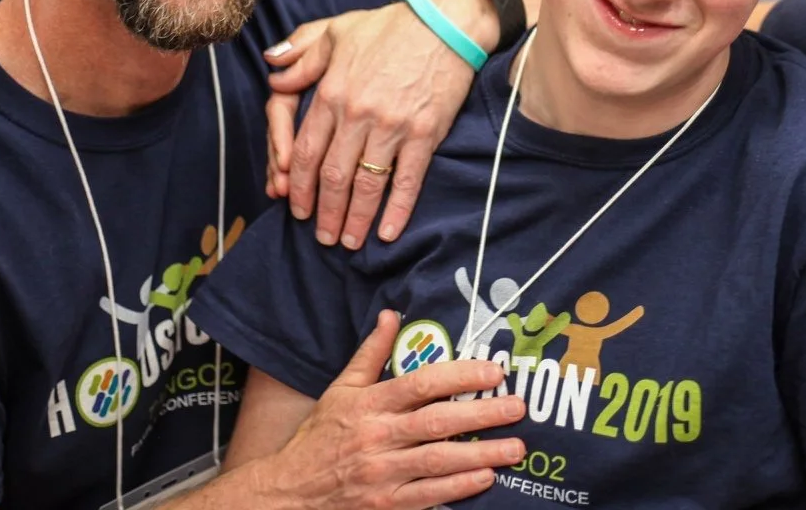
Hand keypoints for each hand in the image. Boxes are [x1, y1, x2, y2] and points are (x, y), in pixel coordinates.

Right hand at [244, 311, 525, 509]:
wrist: (287, 493)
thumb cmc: (318, 438)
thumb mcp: (340, 390)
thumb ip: (370, 354)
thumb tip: (390, 315)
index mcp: (369, 405)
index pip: (420, 383)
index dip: (459, 376)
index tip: (493, 373)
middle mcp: (377, 438)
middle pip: (437, 423)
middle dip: (482, 414)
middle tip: (517, 407)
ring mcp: (382, 475)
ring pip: (439, 461)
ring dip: (481, 454)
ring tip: (515, 447)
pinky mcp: (386, 506)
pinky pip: (429, 495)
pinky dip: (459, 488)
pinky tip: (485, 478)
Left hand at [264, 0, 489, 247]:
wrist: (446, 22)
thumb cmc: (390, 26)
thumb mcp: (338, 30)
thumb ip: (301, 53)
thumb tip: (272, 69)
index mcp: (332, 91)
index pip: (306, 150)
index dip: (298, 185)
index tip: (296, 207)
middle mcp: (357, 113)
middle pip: (332, 175)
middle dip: (323, 211)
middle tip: (321, 236)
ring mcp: (392, 126)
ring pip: (365, 184)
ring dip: (354, 218)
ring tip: (348, 241)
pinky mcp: (424, 133)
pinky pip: (407, 180)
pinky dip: (395, 210)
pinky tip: (387, 232)